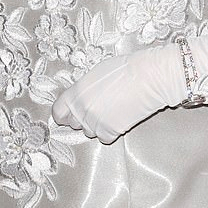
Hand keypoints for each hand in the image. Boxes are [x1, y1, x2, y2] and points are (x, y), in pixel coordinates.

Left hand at [52, 43, 190, 142]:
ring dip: (97, 125)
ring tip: (112, 111)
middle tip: (98, 108)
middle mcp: (81, 109)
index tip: (68, 115)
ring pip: (88, 132)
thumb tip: (82, 97)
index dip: (63, 114)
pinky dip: (111, 132)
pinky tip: (120, 118)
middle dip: (83, 118)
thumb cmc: (126, 69)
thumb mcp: (97, 73)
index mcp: (75, 93)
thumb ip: (84, 89)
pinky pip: (104, 138)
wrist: (149, 77)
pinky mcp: (110, 132)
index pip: (58, 112)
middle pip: (74, 123)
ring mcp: (94, 122)